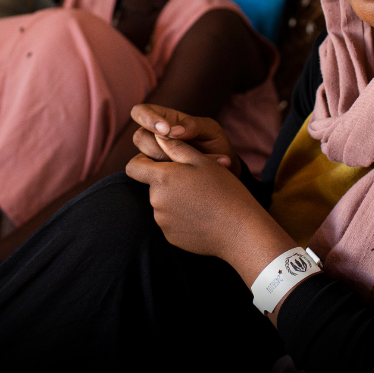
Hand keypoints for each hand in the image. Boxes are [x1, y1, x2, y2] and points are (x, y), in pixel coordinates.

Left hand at [126, 134, 292, 279]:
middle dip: (167, 182)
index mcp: (162, 178)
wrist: (240, 230)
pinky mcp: (171, 236)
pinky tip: (202, 216)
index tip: (160, 161)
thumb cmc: (224, 190)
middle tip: (195, 181)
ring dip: (175, 199)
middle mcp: (156, 201)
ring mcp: (163, 221)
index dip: (143, 161)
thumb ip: (176, 148)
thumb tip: (157, 136)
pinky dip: (182, 217)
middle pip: (152, 186)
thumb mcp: (202, 161)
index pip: (133, 167)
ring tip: (202, 200)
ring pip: (162, 204)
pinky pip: (171, 221)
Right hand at [130, 104, 239, 174]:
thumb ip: (194, 125)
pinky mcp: (157, 176)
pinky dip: (175, 175)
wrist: (224, 172)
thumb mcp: (210, 130)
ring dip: (168, 162)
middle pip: (140, 137)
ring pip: (142, 158)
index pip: (141, 112)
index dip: (147, 119)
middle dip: (158, 146)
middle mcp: (155, 138)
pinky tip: (195, 173)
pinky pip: (154, 177)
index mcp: (165, 119)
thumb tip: (172, 131)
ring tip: (194, 163)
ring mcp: (154, 158)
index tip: (165, 130)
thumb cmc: (215, 145)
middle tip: (178, 153)